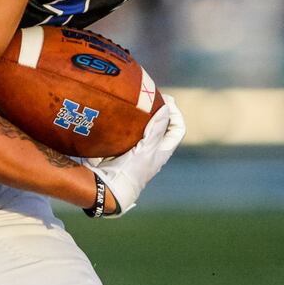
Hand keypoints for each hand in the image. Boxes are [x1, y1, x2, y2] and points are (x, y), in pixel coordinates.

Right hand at [90, 95, 185, 216]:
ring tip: (133, 103)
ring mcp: (135, 151)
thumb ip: (156, 129)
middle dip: (156, 111)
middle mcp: (151, 151)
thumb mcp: (146, 149)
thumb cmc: (130, 171)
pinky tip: (116, 116)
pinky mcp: (119, 151)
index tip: (166, 101)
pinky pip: (125, 133)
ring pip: (142, 128)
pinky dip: (124, 123)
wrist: (106, 187)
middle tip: (148, 96)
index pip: (177, 129)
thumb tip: (166, 107)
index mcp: (162, 151)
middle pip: (160, 126)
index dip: (176, 114)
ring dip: (139, 116)